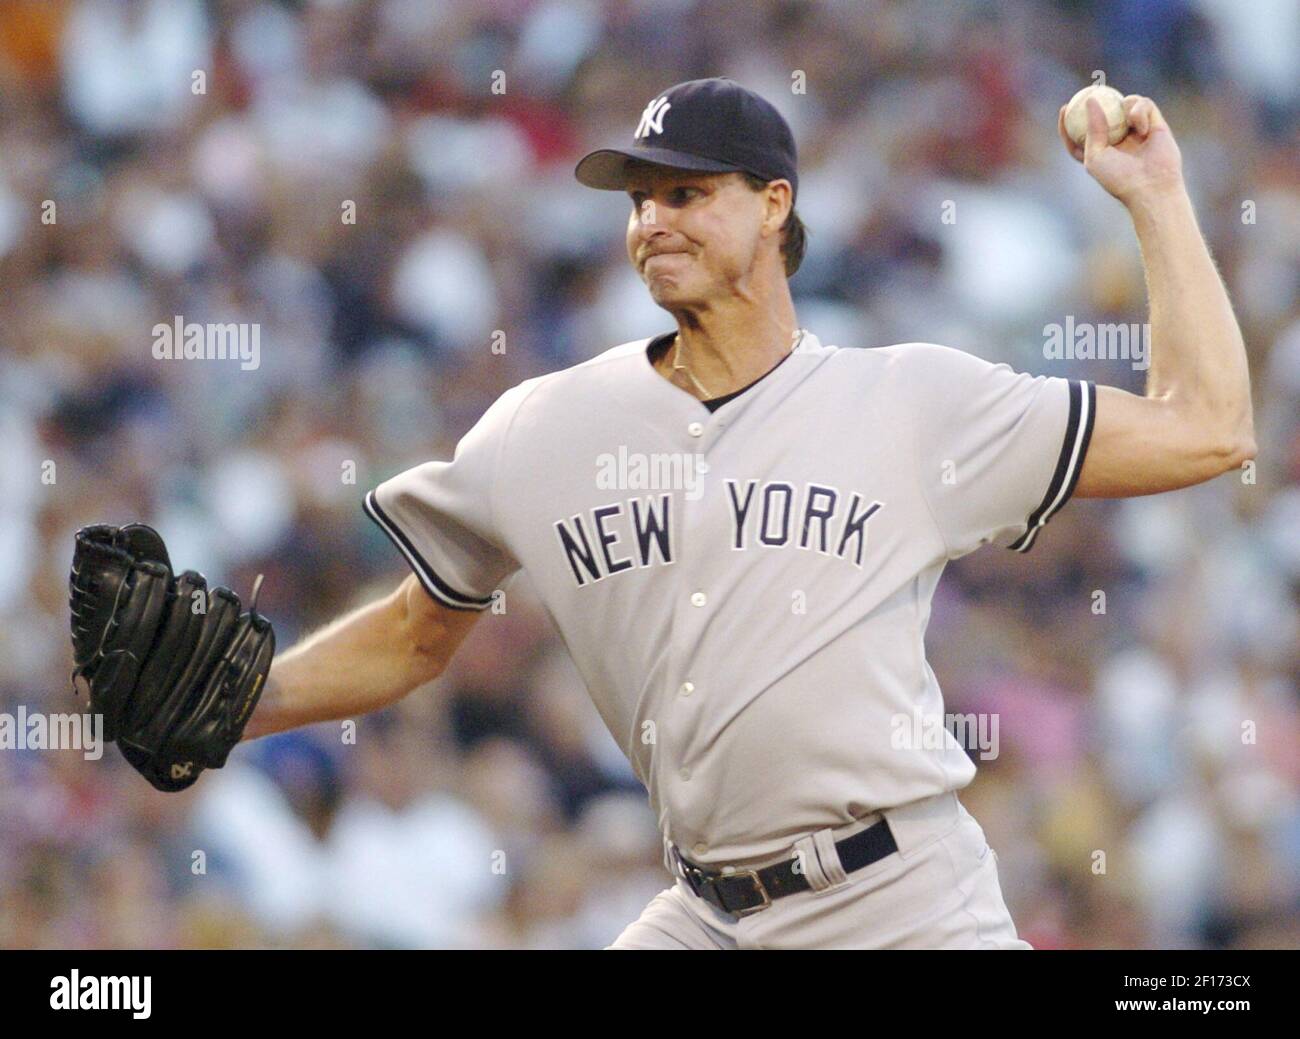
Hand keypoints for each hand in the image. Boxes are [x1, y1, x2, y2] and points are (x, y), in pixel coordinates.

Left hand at [1058, 94, 1183, 205]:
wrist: (1151, 186)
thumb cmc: (1119, 177)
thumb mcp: (1095, 156)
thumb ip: (1091, 129)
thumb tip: (1090, 101)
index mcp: (1100, 151)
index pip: (1080, 133)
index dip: (1069, 121)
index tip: (1064, 108)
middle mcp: (1118, 139)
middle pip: (1105, 113)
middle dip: (1097, 101)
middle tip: (1090, 91)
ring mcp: (1137, 130)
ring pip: (1125, 103)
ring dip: (1125, 107)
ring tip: (1130, 124)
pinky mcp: (1154, 123)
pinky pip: (1144, 104)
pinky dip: (1140, 112)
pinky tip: (1143, 128)